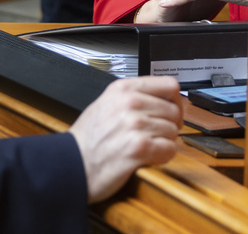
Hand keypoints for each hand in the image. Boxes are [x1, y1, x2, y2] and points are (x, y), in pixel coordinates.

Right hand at [69, 76, 185, 201]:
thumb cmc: (88, 138)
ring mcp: (135, 125)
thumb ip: (133, 97)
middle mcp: (131, 103)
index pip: (169, 85)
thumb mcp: (106, 102)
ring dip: (164, 142)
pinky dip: (163, 156)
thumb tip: (162, 99)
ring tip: (148, 147)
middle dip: (170, 125)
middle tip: (158, 134)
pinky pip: (169, 149)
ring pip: (173, 131)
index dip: (175, 100)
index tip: (171, 110)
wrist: (72, 163)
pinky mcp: (139, 148)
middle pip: (174, 111)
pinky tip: (149, 157)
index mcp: (123, 89)